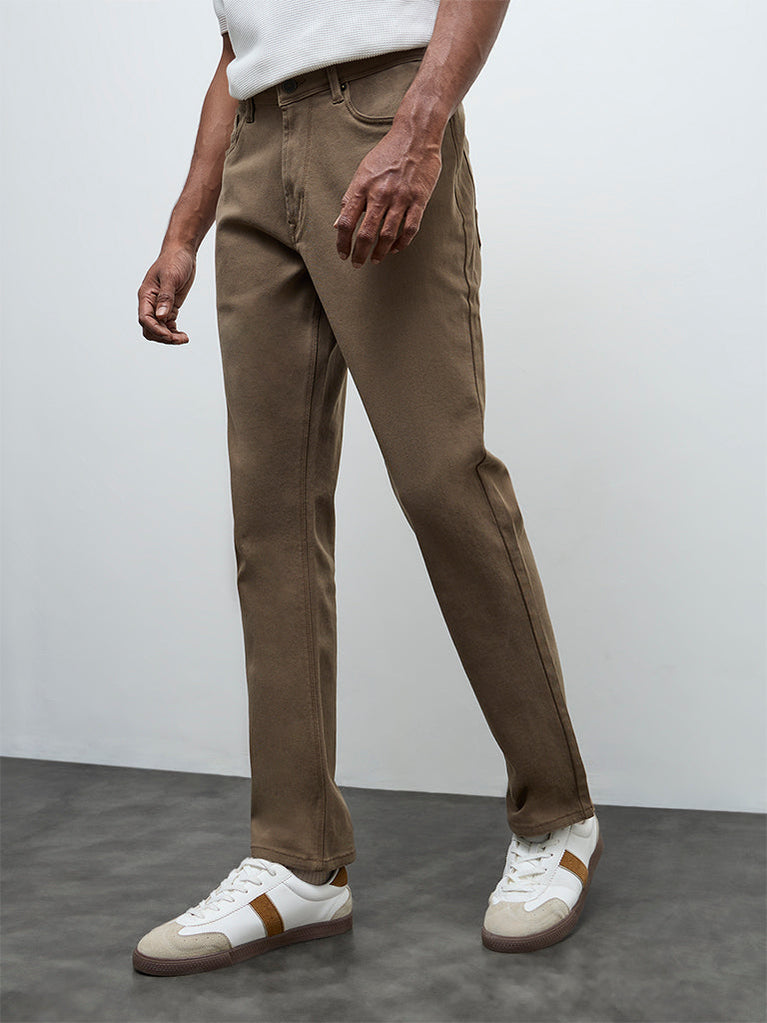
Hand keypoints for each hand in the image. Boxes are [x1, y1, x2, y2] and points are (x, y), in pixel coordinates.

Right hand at [138, 244, 196, 343]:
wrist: (182, 252)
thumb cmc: (174, 261)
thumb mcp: (171, 278)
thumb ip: (166, 298)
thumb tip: (161, 317)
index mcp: (146, 295)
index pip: (145, 319)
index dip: (156, 330)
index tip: (170, 335)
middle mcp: (150, 303)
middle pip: (150, 328)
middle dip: (163, 337)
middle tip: (181, 339)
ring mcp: (159, 306)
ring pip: (159, 329)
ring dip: (169, 337)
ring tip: (184, 338)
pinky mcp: (169, 307)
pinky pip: (167, 325)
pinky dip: (173, 332)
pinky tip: (182, 334)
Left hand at [333, 125, 442, 267]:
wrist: (415, 136)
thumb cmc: (387, 154)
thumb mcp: (363, 172)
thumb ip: (351, 198)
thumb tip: (338, 223)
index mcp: (363, 186)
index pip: (347, 221)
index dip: (342, 242)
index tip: (342, 254)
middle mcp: (380, 193)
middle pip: (366, 233)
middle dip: (359, 253)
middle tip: (357, 264)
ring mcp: (401, 197)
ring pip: (387, 234)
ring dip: (380, 252)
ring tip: (375, 260)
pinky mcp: (419, 199)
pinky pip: (409, 228)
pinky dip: (401, 242)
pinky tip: (395, 248)